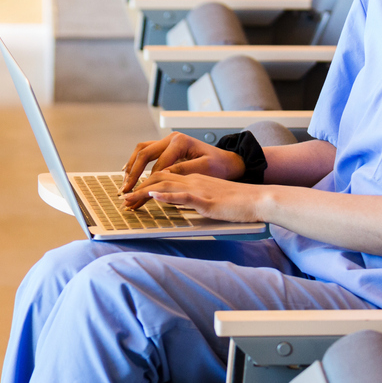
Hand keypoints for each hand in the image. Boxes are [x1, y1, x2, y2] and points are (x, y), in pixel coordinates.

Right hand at [122, 133, 245, 192]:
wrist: (227, 161)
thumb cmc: (219, 165)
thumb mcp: (204, 168)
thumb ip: (183, 170)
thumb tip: (163, 174)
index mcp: (180, 142)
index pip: (158, 164)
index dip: (148, 181)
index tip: (140, 194)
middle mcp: (171, 138)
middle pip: (144, 153)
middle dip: (133, 173)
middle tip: (126, 189)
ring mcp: (168, 141)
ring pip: (142, 150)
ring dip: (131, 166)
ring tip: (125, 182)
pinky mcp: (167, 147)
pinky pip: (146, 152)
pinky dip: (136, 162)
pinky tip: (129, 172)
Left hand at [124, 171, 266, 221]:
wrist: (258, 199)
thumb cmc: (237, 202)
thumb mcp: (210, 199)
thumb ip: (193, 200)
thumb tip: (177, 204)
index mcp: (194, 179)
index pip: (163, 178)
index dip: (145, 185)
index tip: (132, 196)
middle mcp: (193, 181)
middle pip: (159, 180)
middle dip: (138, 189)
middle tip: (124, 200)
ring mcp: (199, 189)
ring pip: (166, 187)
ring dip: (144, 194)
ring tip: (129, 200)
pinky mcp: (207, 200)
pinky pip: (184, 195)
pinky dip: (167, 196)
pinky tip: (154, 197)